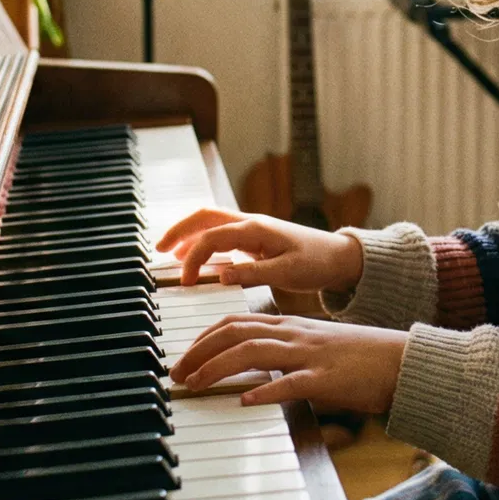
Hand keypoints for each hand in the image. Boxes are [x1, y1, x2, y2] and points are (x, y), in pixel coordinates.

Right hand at [155, 208, 364, 291]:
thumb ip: (254, 273)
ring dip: (189, 234)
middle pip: (204, 217)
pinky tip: (199, 259)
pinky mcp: (255, 239)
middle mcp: (250, 224)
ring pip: (212, 223)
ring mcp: (252, 230)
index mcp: (256, 229)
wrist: (339, 257)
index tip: (185, 282)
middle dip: (179, 230)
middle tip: (159, 248)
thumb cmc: (317, 263)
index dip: (193, 258)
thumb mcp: (287, 272)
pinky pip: (223, 235)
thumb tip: (221, 276)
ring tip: (169, 253)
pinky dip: (205, 243)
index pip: (212, 237)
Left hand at [170, 313, 407, 412]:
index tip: (184, 355)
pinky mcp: (326, 379)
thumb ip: (283, 350)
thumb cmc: (356, 357)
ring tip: (196, 384)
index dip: (204, 338)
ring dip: (218, 368)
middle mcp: (295, 335)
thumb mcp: (314, 345)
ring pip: (254, 353)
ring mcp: (310, 355)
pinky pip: (291, 383)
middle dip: (200, 352)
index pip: (236, 322)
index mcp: (290, 326)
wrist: (399, 360)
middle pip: (236, 334)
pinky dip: (266, 390)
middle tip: (177, 373)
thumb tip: (250, 368)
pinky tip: (245, 400)